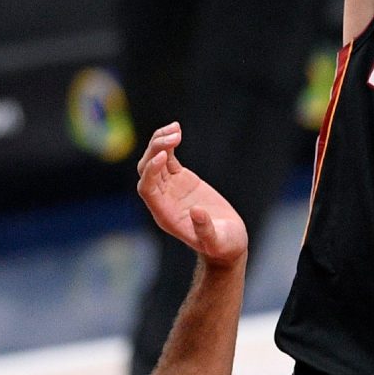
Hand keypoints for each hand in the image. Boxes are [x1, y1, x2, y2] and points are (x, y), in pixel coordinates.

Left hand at [136, 123, 247, 267]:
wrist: (227, 242)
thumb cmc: (223, 246)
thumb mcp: (217, 241)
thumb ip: (206, 230)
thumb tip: (197, 212)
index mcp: (165, 215)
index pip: (147, 189)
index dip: (150, 172)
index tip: (164, 157)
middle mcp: (162, 199)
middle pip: (146, 171)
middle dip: (155, 150)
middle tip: (175, 135)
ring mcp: (170, 188)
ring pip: (154, 160)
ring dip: (160, 142)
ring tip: (176, 128)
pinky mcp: (180, 179)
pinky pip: (167, 158)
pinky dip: (169, 144)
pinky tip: (177, 130)